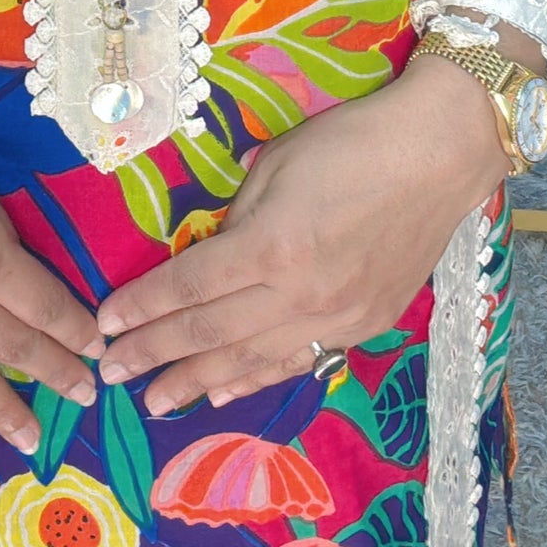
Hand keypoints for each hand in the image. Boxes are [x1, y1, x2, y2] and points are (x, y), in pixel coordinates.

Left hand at [96, 56, 507, 414]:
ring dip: (197, 384)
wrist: (440, 156)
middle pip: (211, 332)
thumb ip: (240, 218)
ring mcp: (338, 317)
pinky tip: (223, 396)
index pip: (191, 287)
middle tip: (111, 376)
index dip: (143, 308)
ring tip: (155, 403)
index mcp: (273, 246)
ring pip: (252, 360)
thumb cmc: (352, 142)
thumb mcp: (278, 164)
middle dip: (155, 355)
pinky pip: (299, 360)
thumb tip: (212, 256)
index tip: (105, 326)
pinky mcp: (366, 326)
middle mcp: (301, 293)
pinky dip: (256, 380)